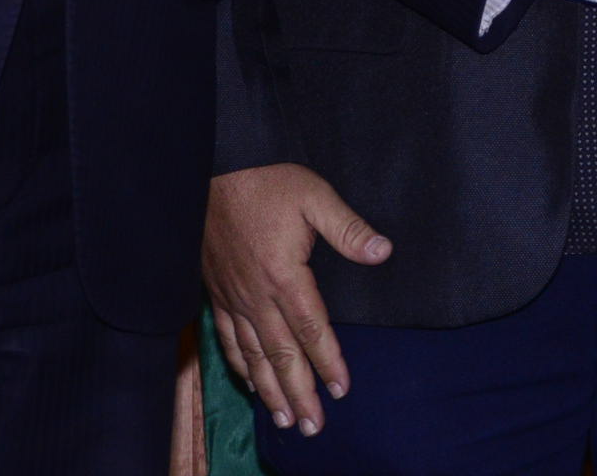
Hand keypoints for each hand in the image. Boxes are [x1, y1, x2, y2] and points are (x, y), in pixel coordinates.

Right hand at [204, 164, 388, 436]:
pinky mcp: (216, 292)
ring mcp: (233, 297)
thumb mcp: (314, 195)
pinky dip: (239, 365)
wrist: (213, 171)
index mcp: (285, 275)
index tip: (341, 389)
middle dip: (299, 392)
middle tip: (312, 425)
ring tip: (284, 418)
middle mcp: (256, 295)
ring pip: (253, 354)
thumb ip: (348, 228)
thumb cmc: (267, 181)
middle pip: (281, 354)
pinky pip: (226, 339)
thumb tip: (383, 252)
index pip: (311, 329)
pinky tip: (248, 381)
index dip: (328, 361)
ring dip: (269, 389)